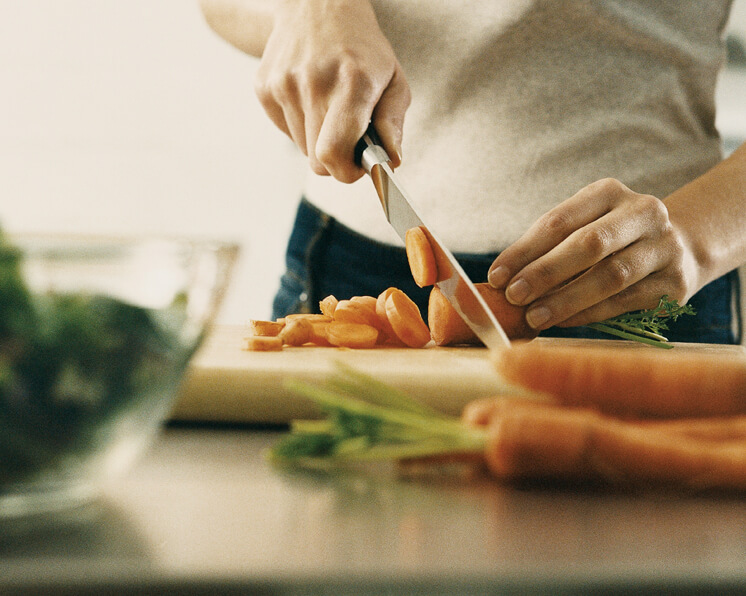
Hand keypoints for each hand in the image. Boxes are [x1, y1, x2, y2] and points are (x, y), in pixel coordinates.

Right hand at [255, 0, 410, 182]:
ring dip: (318, 140)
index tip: (357, 167)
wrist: (317, 7)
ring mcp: (283, 85)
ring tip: (329, 109)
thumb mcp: (393, 80)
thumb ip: (392, 124)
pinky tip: (310, 99)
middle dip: (336, 159)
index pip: (333, 154)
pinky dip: (301, 126)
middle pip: (317, 161)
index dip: (346, 172)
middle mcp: (313, 83)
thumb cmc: (362, 50)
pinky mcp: (264, 88)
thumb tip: (391, 161)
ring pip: (302, 149)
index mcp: (351, 83)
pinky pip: (286, 131)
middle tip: (349, 139)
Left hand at [487, 178, 699, 329]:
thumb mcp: (583, 226)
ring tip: (534, 316)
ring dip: (566, 299)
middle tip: (514, 296)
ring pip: (610, 276)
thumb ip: (547, 246)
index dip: (523, 251)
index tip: (496, 276)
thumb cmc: (611, 239)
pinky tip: (563, 321)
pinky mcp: (675, 283)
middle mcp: (643, 213)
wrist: (680, 249)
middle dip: (546, 273)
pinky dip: (589, 314)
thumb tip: (503, 279)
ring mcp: (664, 247)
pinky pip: (624, 302)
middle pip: (589, 244)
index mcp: (609, 192)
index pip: (559, 221)